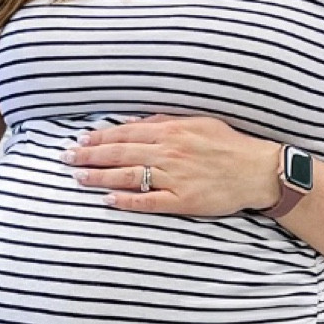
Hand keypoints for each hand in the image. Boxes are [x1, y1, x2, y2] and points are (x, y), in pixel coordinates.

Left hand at [64, 116, 282, 216]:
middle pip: (119, 154)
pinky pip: (148, 201)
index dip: (99, 138)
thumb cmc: (230, 144)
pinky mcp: (183, 200)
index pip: (125, 134)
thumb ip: (166, 121)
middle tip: (66, 158)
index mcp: (171, 131)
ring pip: (128, 176)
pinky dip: (127, 201)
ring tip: (78, 178)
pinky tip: (108, 201)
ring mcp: (174, 178)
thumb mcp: (199, 121)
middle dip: (89, 156)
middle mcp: (169, 152)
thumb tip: (135, 124)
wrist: (258, 170)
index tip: (79, 141)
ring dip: (100, 177)